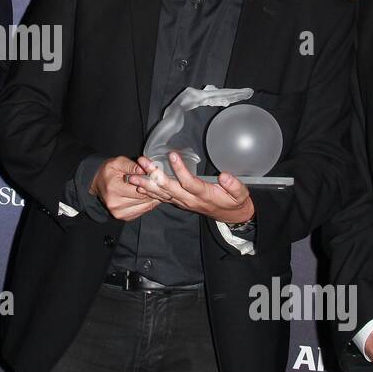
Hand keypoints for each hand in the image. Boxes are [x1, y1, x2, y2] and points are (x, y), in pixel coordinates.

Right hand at [91, 156, 158, 220]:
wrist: (97, 183)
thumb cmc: (108, 172)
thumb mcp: (118, 163)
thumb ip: (131, 165)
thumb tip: (145, 170)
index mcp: (113, 189)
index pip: (140, 189)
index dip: (150, 183)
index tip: (156, 178)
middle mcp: (115, 204)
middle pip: (143, 199)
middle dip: (152, 191)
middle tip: (159, 184)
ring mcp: (119, 212)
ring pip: (145, 206)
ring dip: (151, 198)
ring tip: (155, 189)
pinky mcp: (123, 217)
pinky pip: (142, 211)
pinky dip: (147, 204)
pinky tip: (148, 196)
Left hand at [129, 152, 254, 222]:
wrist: (230, 216)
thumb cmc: (234, 202)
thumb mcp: (240, 194)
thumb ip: (234, 186)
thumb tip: (225, 176)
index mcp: (204, 195)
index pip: (189, 183)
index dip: (180, 170)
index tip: (172, 155)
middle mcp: (189, 200)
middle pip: (169, 188)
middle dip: (154, 175)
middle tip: (143, 163)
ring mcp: (182, 202)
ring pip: (161, 193)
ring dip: (146, 183)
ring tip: (131, 175)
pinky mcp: (178, 202)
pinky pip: (161, 197)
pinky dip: (149, 192)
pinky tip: (138, 185)